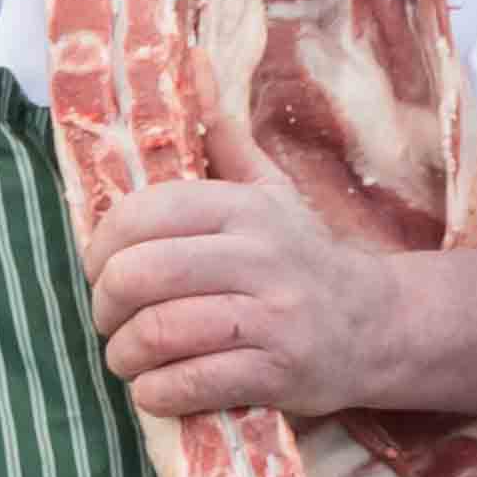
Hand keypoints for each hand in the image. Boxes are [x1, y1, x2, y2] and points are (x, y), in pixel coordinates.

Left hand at [84, 175, 420, 424]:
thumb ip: (232, 151)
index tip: (100, 269)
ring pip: (160, 332)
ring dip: (124, 354)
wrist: (376, 325)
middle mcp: (260, 256)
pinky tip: (156, 389)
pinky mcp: (277, 372)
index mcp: (245, 209)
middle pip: (142, 274)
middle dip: (105, 304)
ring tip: (127, 358)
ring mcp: (271, 316)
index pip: (145, 213)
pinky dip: (156, 392)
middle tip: (109, 320)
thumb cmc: (305, 261)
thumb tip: (196, 84)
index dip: (102, 246)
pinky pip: (191, 383)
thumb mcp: (275, 196)